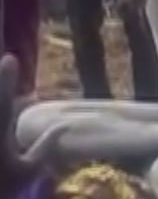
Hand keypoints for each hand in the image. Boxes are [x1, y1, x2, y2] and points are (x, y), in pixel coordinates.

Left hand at [0, 54, 67, 176]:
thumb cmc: (1, 191)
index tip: (11, 58)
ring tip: (9, 88)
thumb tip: (66, 124)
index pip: (4, 101)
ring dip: (3, 96)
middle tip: (5, 61)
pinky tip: (8, 114)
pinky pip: (1, 122)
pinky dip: (3, 111)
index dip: (7, 78)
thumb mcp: (28, 171)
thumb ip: (46, 146)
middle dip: (1, 83)